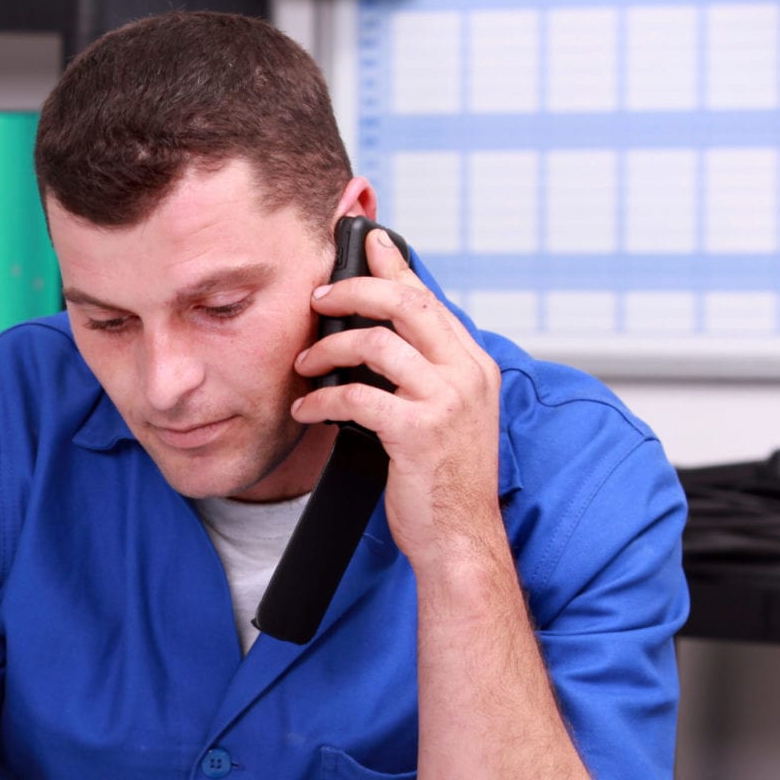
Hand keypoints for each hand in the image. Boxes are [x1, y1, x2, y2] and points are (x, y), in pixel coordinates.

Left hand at [288, 227, 505, 572]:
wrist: (459, 537)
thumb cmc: (441, 482)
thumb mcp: (443, 417)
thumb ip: (422, 376)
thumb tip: (376, 343)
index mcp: (474, 366)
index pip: (429, 299)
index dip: (394, 266)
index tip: (368, 243)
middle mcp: (467, 375)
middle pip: (405, 303)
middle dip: (353, 290)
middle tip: (317, 297)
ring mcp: (446, 402)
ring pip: (376, 343)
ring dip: (328, 349)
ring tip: (305, 364)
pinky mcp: (418, 432)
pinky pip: (356, 397)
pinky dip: (321, 400)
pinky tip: (305, 410)